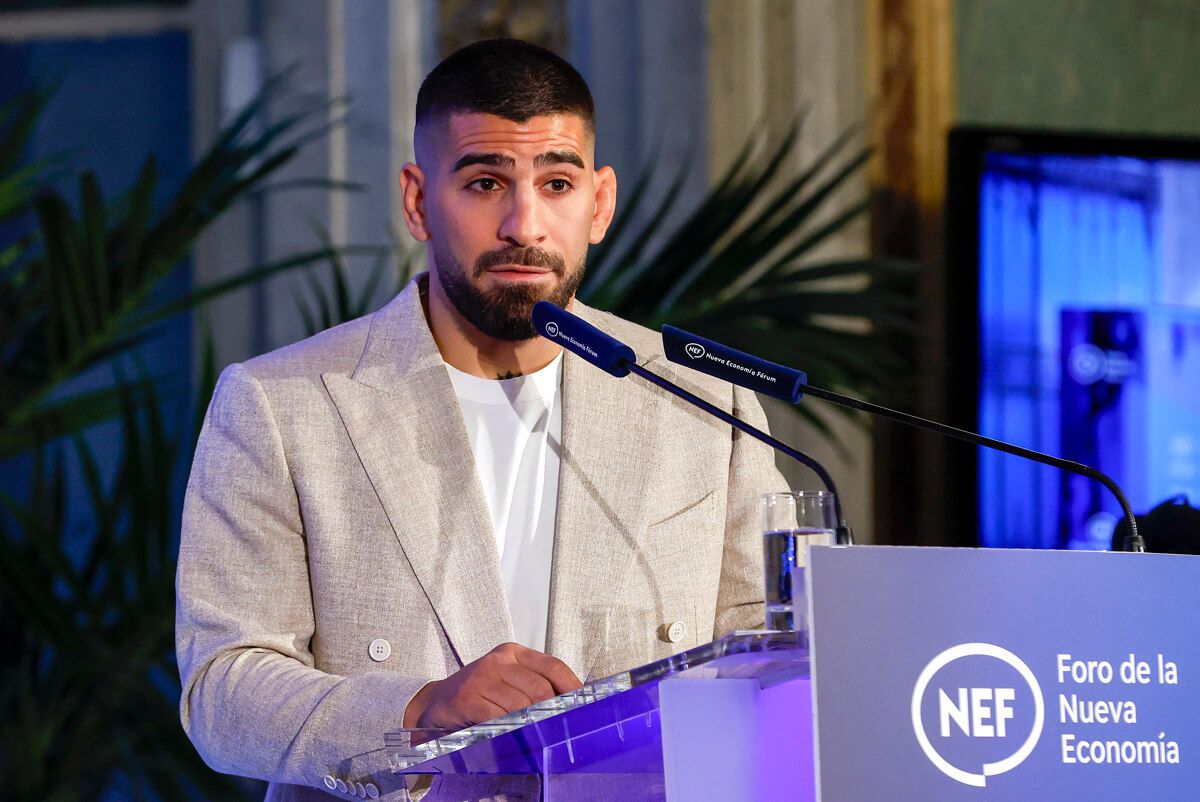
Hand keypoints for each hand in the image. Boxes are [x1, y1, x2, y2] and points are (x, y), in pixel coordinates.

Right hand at [403, 642, 581, 731]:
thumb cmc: (480, 692)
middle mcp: (498, 660)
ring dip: (532, 724)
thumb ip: (535, 685)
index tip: (585, 705)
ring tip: (540, 735)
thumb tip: (574, 702)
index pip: (553, 666)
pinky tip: (514, 736)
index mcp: (513, 652)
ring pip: (521, 705)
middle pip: (540, 688)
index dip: (572, 686)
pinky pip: (498, 717)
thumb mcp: (508, 680)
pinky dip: (509, 729)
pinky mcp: (467, 698)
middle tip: (562, 728)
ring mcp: (481, 677)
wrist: (436, 702)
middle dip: (553, 711)